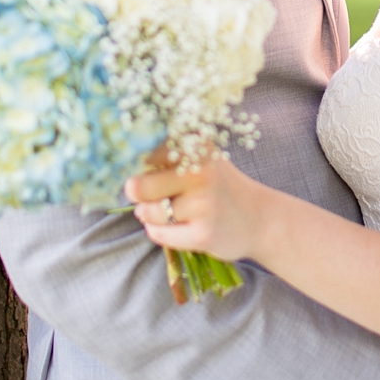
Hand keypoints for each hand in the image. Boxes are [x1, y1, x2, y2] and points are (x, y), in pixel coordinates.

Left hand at [125, 156, 258, 258]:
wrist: (260, 220)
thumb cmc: (216, 186)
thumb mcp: (199, 159)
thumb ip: (163, 156)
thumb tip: (119, 167)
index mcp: (196, 145)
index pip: (142, 154)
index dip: (137, 166)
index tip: (147, 170)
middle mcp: (201, 171)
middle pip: (137, 186)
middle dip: (137, 194)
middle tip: (149, 195)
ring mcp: (204, 204)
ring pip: (147, 213)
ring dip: (150, 215)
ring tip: (171, 212)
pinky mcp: (204, 233)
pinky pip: (158, 234)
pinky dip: (160, 233)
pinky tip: (178, 227)